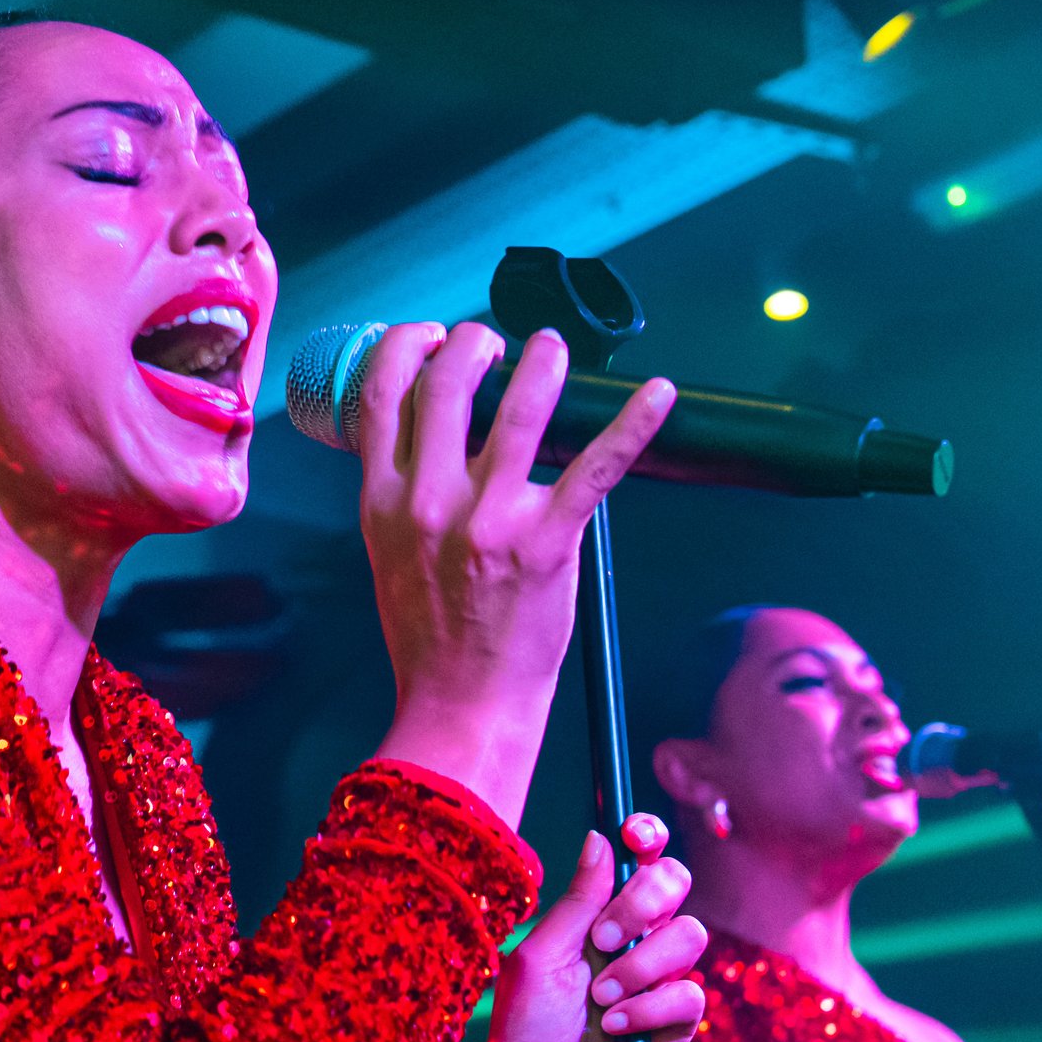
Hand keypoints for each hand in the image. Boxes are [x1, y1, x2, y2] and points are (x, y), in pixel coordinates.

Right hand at [358, 322, 673, 823]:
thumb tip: (430, 446)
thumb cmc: (430, 637)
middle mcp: (430, 502)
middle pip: (446, 382)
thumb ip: (403, 498)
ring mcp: (489, 520)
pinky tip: (659, 395)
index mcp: (383, 501)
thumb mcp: (388, 555)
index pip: (382, 392)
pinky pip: (596, 466)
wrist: (461, 706)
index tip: (431, 335)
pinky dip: (634, 423)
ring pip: (519, 407)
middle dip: (474, 341)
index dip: (407, 345)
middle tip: (497, 341)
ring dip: (543, 361)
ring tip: (553, 348)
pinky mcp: (547, 543)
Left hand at [411, 816, 706, 1041]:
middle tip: (603, 938)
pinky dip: (649, 1009)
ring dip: (642, 964)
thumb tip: (601, 836)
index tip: (637, 834)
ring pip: (690, 936)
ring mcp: (659, 981)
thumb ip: (576, 899)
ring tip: (601, 997)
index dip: (647, 837)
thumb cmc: (523, 1029)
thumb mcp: (539, 957)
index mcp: (597, 916)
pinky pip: (691, 995)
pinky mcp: (677, 1026)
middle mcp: (635, 940)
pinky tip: (616, 1028)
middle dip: (644, 903)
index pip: (639, 860)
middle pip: (676, 884)